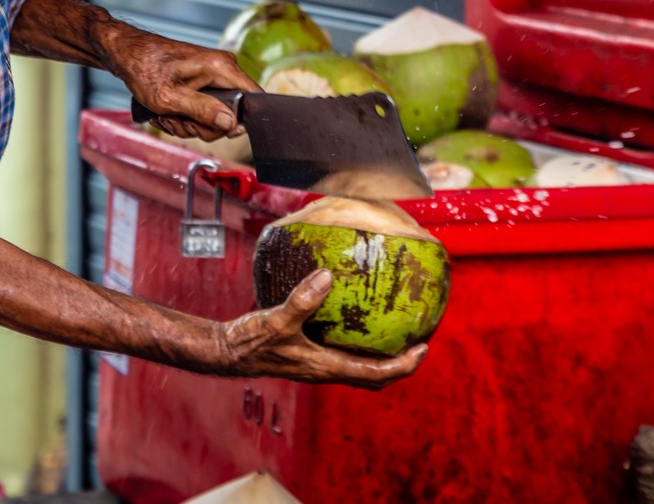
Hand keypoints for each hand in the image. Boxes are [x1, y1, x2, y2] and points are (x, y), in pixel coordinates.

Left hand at [103, 24, 259, 140]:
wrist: (125, 53)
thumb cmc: (143, 68)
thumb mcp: (170, 98)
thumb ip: (203, 111)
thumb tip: (231, 124)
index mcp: (221, 67)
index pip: (254, 98)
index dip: (239, 121)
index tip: (215, 129)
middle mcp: (222, 68)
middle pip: (230, 114)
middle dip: (202, 126)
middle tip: (177, 121)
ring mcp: (213, 75)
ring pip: (214, 115)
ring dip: (189, 123)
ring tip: (167, 116)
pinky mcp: (203, 80)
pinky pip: (203, 108)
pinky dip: (184, 116)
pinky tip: (167, 113)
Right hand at [217, 269, 428, 389]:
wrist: (229, 352)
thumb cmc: (251, 341)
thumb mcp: (277, 319)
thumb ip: (302, 300)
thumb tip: (326, 276)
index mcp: (326, 368)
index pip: (375, 374)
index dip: (403, 365)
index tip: (423, 348)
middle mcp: (326, 370)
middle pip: (374, 377)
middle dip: (400, 365)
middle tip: (419, 343)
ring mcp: (318, 365)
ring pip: (360, 367)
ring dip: (382, 356)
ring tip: (397, 332)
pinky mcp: (309, 355)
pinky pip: (344, 354)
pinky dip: (359, 343)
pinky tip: (357, 319)